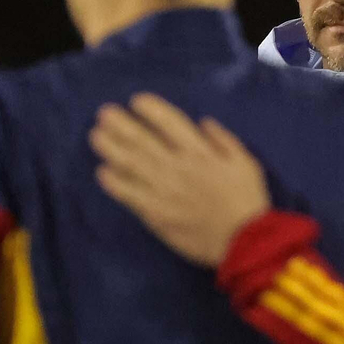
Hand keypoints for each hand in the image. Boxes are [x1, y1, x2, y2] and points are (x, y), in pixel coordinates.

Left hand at [90, 94, 270, 266]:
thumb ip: (224, 140)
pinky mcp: (156, 213)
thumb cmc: (247, 200)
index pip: (169, 121)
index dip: (150, 109)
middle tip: (104, 114)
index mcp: (200, 151)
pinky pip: (129, 195)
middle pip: (142, 140)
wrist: (244, 242)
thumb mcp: (246, 162)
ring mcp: (163, 190)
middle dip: (120, 124)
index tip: (136, 101)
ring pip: (130, 164)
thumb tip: (203, 123)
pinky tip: (102, 173)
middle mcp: (177, 166)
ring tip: (96, 136)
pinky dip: (114, 183)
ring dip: (111, 148)